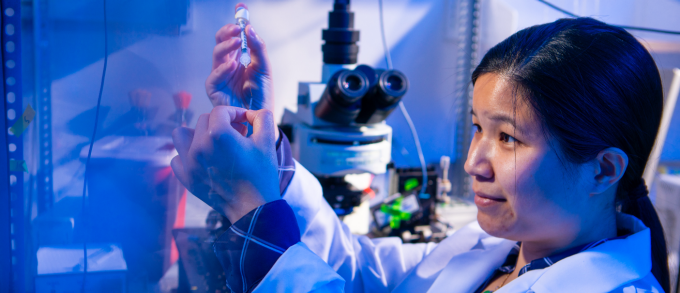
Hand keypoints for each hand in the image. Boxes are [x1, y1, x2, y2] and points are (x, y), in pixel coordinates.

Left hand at [171, 106, 279, 222]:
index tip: (244, 123)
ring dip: (196, 134)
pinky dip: (188, 156)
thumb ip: (261, 116)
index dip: (235, 113)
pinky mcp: (186, 177)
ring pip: (182, 135)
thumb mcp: (268, 140)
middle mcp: (199, 146)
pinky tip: (205, 160)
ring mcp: (190, 163)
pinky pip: (177, 158)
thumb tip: (250, 113)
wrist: (253, 207)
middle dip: (220, 123)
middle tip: (235, 136)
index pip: (221, 111)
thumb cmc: (261, 174)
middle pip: (203, 120)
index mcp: (218, 134)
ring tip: (212, 143)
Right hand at [206, 4, 272, 112]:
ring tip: (237, 43)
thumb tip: (250, 28)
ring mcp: (220, 76)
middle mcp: (228, 65)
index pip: (232, 37)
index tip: (240, 13)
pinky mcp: (215, 89)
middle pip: (221, 43)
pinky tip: (232, 65)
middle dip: (227, 33)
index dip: (234, 25)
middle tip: (237, 29)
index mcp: (239, 58)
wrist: (260, 116)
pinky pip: (214, 76)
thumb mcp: (265, 68)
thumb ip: (258, 48)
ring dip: (226, 47)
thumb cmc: (262, 95)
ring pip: (217, 55)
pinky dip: (222, 69)